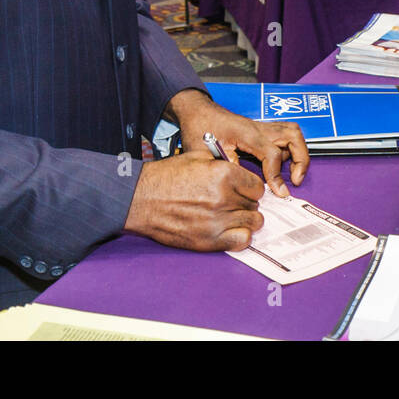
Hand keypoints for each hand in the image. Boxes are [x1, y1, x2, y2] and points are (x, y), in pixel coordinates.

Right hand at [124, 150, 264, 250]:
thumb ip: (225, 163)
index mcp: (224, 174)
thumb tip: (242, 172)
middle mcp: (224, 198)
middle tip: (233, 202)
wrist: (141, 200)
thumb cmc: (167, 176)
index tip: (242, 190)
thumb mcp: (198, 157)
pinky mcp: (209, 240)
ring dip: (245, 219)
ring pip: (253, 223)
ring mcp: (218, 221)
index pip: (257, 186)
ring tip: (232, 215)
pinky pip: (242, 241)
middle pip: (255, 205)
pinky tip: (230, 229)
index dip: (250, 188)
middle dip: (247, 203)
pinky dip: (240, 236)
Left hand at [166, 88, 308, 196]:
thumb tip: (245, 187)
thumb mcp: (208, 154)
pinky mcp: (261, 130)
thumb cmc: (200, 129)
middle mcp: (258, 127)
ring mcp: (261, 127)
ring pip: (293, 132)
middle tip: (296, 180)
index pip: (272, 153)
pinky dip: (290, 150)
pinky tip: (280, 166)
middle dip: (301, 159)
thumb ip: (228, 170)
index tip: (278, 192)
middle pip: (293, 136)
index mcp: (247, 133)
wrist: (197, 112)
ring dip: (298, 153)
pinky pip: (285, 135)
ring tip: (292, 173)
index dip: (276, 175)